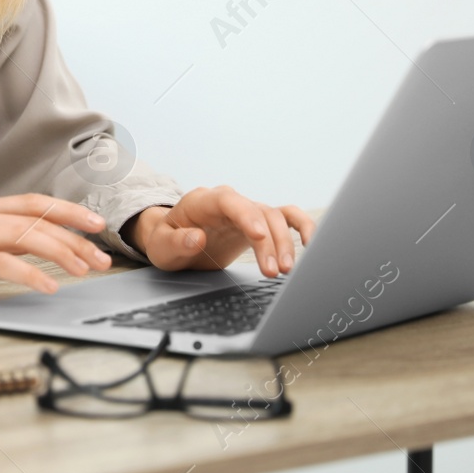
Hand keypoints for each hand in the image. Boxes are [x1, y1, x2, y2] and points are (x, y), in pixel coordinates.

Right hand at [0, 194, 113, 306]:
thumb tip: (26, 249)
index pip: (31, 202)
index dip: (67, 210)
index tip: (95, 223)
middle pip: (36, 218)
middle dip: (75, 236)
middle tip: (101, 256)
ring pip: (25, 236)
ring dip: (62, 253)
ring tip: (84, 270)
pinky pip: (1, 265)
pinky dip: (30, 275)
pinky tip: (48, 287)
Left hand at [121, 185, 314, 277]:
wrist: (174, 240)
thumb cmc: (167, 240)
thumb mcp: (161, 246)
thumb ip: (177, 242)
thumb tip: (198, 238)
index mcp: (203, 201)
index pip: (228, 201)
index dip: (245, 215)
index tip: (258, 236)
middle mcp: (229, 202)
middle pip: (257, 212)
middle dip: (269, 242)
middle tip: (273, 272)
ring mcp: (246, 211)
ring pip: (275, 217)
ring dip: (285, 242)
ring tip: (286, 270)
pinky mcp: (259, 223)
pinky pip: (286, 218)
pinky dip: (301, 226)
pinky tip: (311, 244)